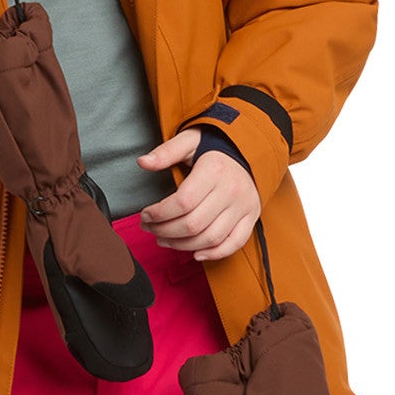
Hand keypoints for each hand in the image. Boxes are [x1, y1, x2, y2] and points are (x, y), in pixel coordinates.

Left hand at [137, 129, 261, 261]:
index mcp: (214, 170)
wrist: (250, 150)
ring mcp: (243, 206)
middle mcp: (231, 190)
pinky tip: (195, 254)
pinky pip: (234, 243)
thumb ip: (166, 152)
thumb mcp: (190, 140)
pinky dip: (214, 253)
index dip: (159, 214)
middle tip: (150, 228)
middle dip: (165, 231)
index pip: (182, 202)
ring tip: (164, 239)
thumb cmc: (215, 147)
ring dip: (182, 245)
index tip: (145, 215)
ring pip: (210, 238)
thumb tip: (143, 162)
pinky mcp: (251, 217)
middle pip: (193, 224)